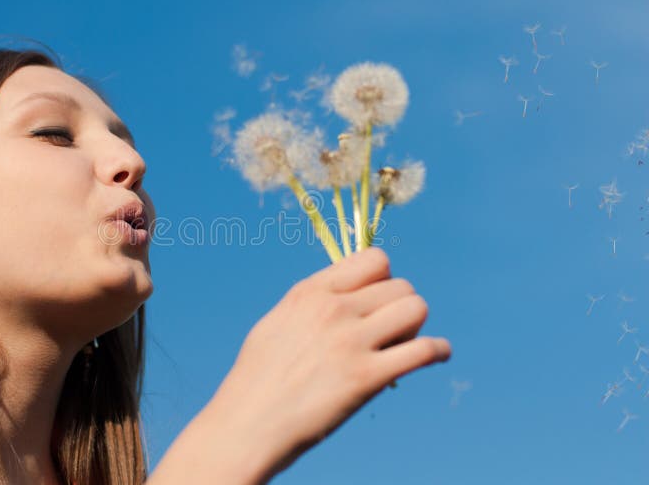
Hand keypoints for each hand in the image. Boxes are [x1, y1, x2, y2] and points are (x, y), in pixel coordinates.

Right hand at [205, 247, 451, 479]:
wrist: (246, 426)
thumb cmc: (256, 380)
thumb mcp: (277, 324)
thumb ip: (311, 305)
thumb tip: (345, 296)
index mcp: (310, 292)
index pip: (373, 259)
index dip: (384, 278)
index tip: (378, 300)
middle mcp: (332, 309)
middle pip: (400, 285)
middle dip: (401, 306)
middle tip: (390, 332)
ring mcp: (351, 342)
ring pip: (416, 308)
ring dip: (417, 326)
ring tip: (404, 344)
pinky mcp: (367, 378)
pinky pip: (424, 350)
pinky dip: (439, 351)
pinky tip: (438, 356)